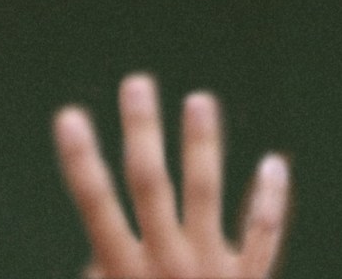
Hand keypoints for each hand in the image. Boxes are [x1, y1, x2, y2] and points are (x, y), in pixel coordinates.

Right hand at [53, 74, 290, 278]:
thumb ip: (102, 275)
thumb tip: (99, 248)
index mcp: (124, 273)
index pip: (94, 204)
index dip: (80, 158)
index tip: (68, 115)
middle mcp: (168, 265)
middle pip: (150, 184)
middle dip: (141, 129)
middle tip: (137, 83)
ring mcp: (214, 272)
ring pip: (209, 195)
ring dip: (204, 145)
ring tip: (200, 100)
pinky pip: (264, 237)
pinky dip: (270, 201)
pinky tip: (273, 164)